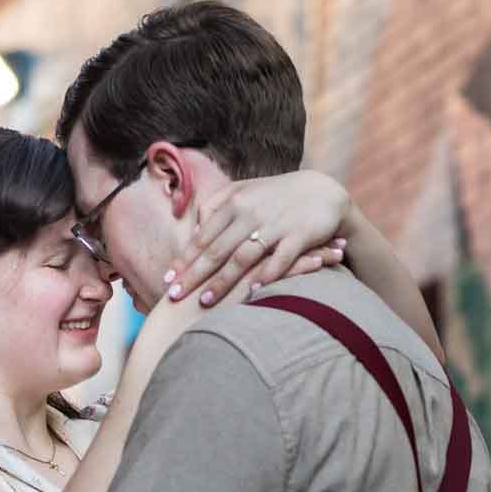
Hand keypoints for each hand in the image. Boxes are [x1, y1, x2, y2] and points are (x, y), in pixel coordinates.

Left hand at [168, 170, 351, 306]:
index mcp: (235, 202)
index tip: (168, 279)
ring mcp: (275, 224)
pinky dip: (266, 276)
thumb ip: (216, 205)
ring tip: (205, 301)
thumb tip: (193, 228)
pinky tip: (252, 292)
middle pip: (217, 249)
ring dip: (222, 281)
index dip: (185, 259)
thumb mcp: (245, 190)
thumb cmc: (277, 195)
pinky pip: (280, 259)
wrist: (323, 191)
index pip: (204, 236)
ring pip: (243, 257)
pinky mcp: (299, 235)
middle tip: (175, 296)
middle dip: (193, 275)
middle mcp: (251, 213)